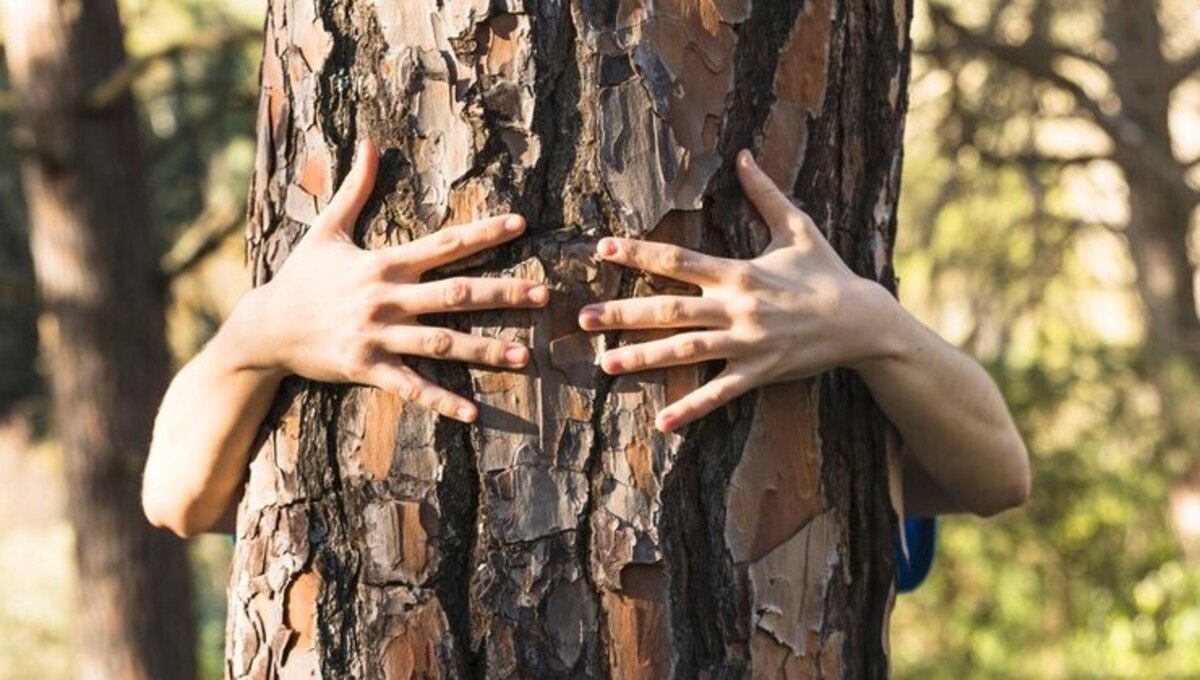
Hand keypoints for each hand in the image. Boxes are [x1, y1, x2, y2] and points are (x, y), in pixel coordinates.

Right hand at [233, 139, 548, 422]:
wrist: (263, 328)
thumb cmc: (300, 276)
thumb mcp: (326, 229)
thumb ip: (354, 188)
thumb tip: (368, 143)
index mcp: (384, 263)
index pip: (444, 244)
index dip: (484, 233)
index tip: (521, 223)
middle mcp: (386, 299)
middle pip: (456, 295)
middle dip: (503, 294)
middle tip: (544, 295)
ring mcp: (377, 336)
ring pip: (442, 344)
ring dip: (485, 351)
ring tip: (526, 357)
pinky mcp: (367, 369)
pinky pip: (411, 387)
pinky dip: (442, 401)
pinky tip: (473, 412)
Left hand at [578, 150, 898, 432]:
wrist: (863, 321)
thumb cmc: (827, 273)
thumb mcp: (799, 227)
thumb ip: (765, 193)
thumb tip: (743, 156)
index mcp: (739, 271)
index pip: (679, 260)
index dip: (639, 253)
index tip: (602, 248)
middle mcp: (737, 307)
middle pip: (670, 309)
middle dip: (624, 313)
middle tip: (584, 318)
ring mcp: (747, 343)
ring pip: (686, 351)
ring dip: (644, 358)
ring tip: (605, 365)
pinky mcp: (760, 372)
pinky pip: (720, 393)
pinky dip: (691, 408)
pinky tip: (662, 421)